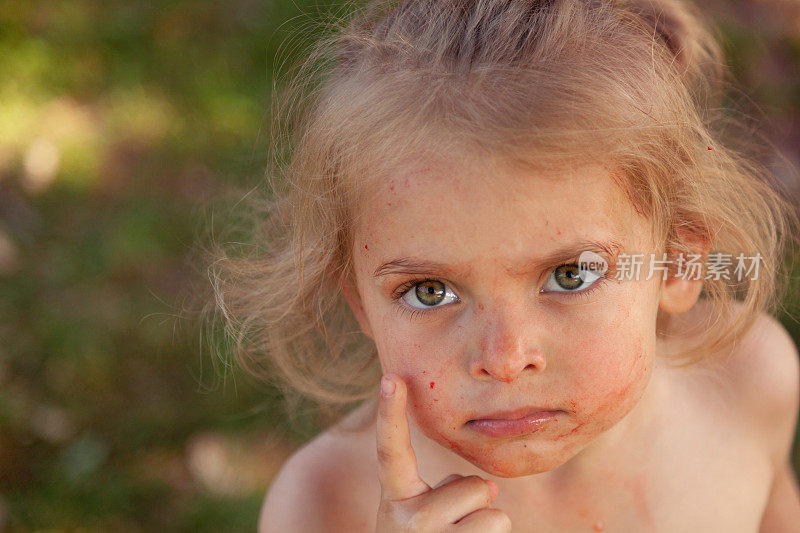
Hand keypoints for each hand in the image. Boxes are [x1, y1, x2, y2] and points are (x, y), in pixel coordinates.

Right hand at [375, 373, 511, 531]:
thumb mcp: (422, 515)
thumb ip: (448, 491)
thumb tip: (491, 489)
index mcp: (396, 499)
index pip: (391, 450)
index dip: (389, 412)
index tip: (390, 378)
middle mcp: (409, 517)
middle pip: (469, 481)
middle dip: (474, 502)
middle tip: (456, 530)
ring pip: (487, 499)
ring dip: (486, 521)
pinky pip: (498, 520)